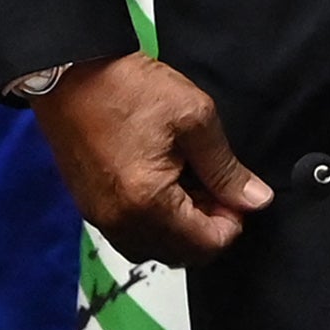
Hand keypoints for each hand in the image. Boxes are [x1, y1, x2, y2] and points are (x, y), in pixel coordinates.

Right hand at [33, 53, 272, 265]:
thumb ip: (226, 168)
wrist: (72, 76)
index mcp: (148, 204)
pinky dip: (157, 220)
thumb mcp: (194, 118)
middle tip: (216, 183)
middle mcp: (120, 224)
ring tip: (192, 180)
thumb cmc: (133, 90)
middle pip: (182, 254)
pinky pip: (133, 234)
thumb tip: (258, 200)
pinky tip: (167, 183)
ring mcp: (101, 220)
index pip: (206, 246)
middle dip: (209, 225)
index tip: (237, 190)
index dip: (234, 221)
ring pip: (157, 247)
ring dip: (183, 225)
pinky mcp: (91, 209)